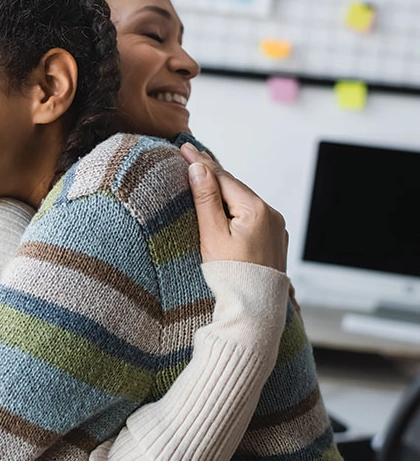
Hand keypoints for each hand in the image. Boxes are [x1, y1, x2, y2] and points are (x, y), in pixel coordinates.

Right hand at [180, 143, 287, 272]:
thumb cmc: (231, 277)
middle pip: (235, 188)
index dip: (202, 163)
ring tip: (203, 177)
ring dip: (223, 191)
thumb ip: (205, 199)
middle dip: (212, 174)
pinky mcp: (273, 242)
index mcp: (257, 210)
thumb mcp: (213, 235)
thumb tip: (198, 168)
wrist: (253, 312)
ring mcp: (275, 229)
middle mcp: (272, 215)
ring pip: (243, 202)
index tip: (184, 148)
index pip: (223, 178)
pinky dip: (234, 208)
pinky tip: (222, 207)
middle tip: (191, 156)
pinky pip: (251, 216)